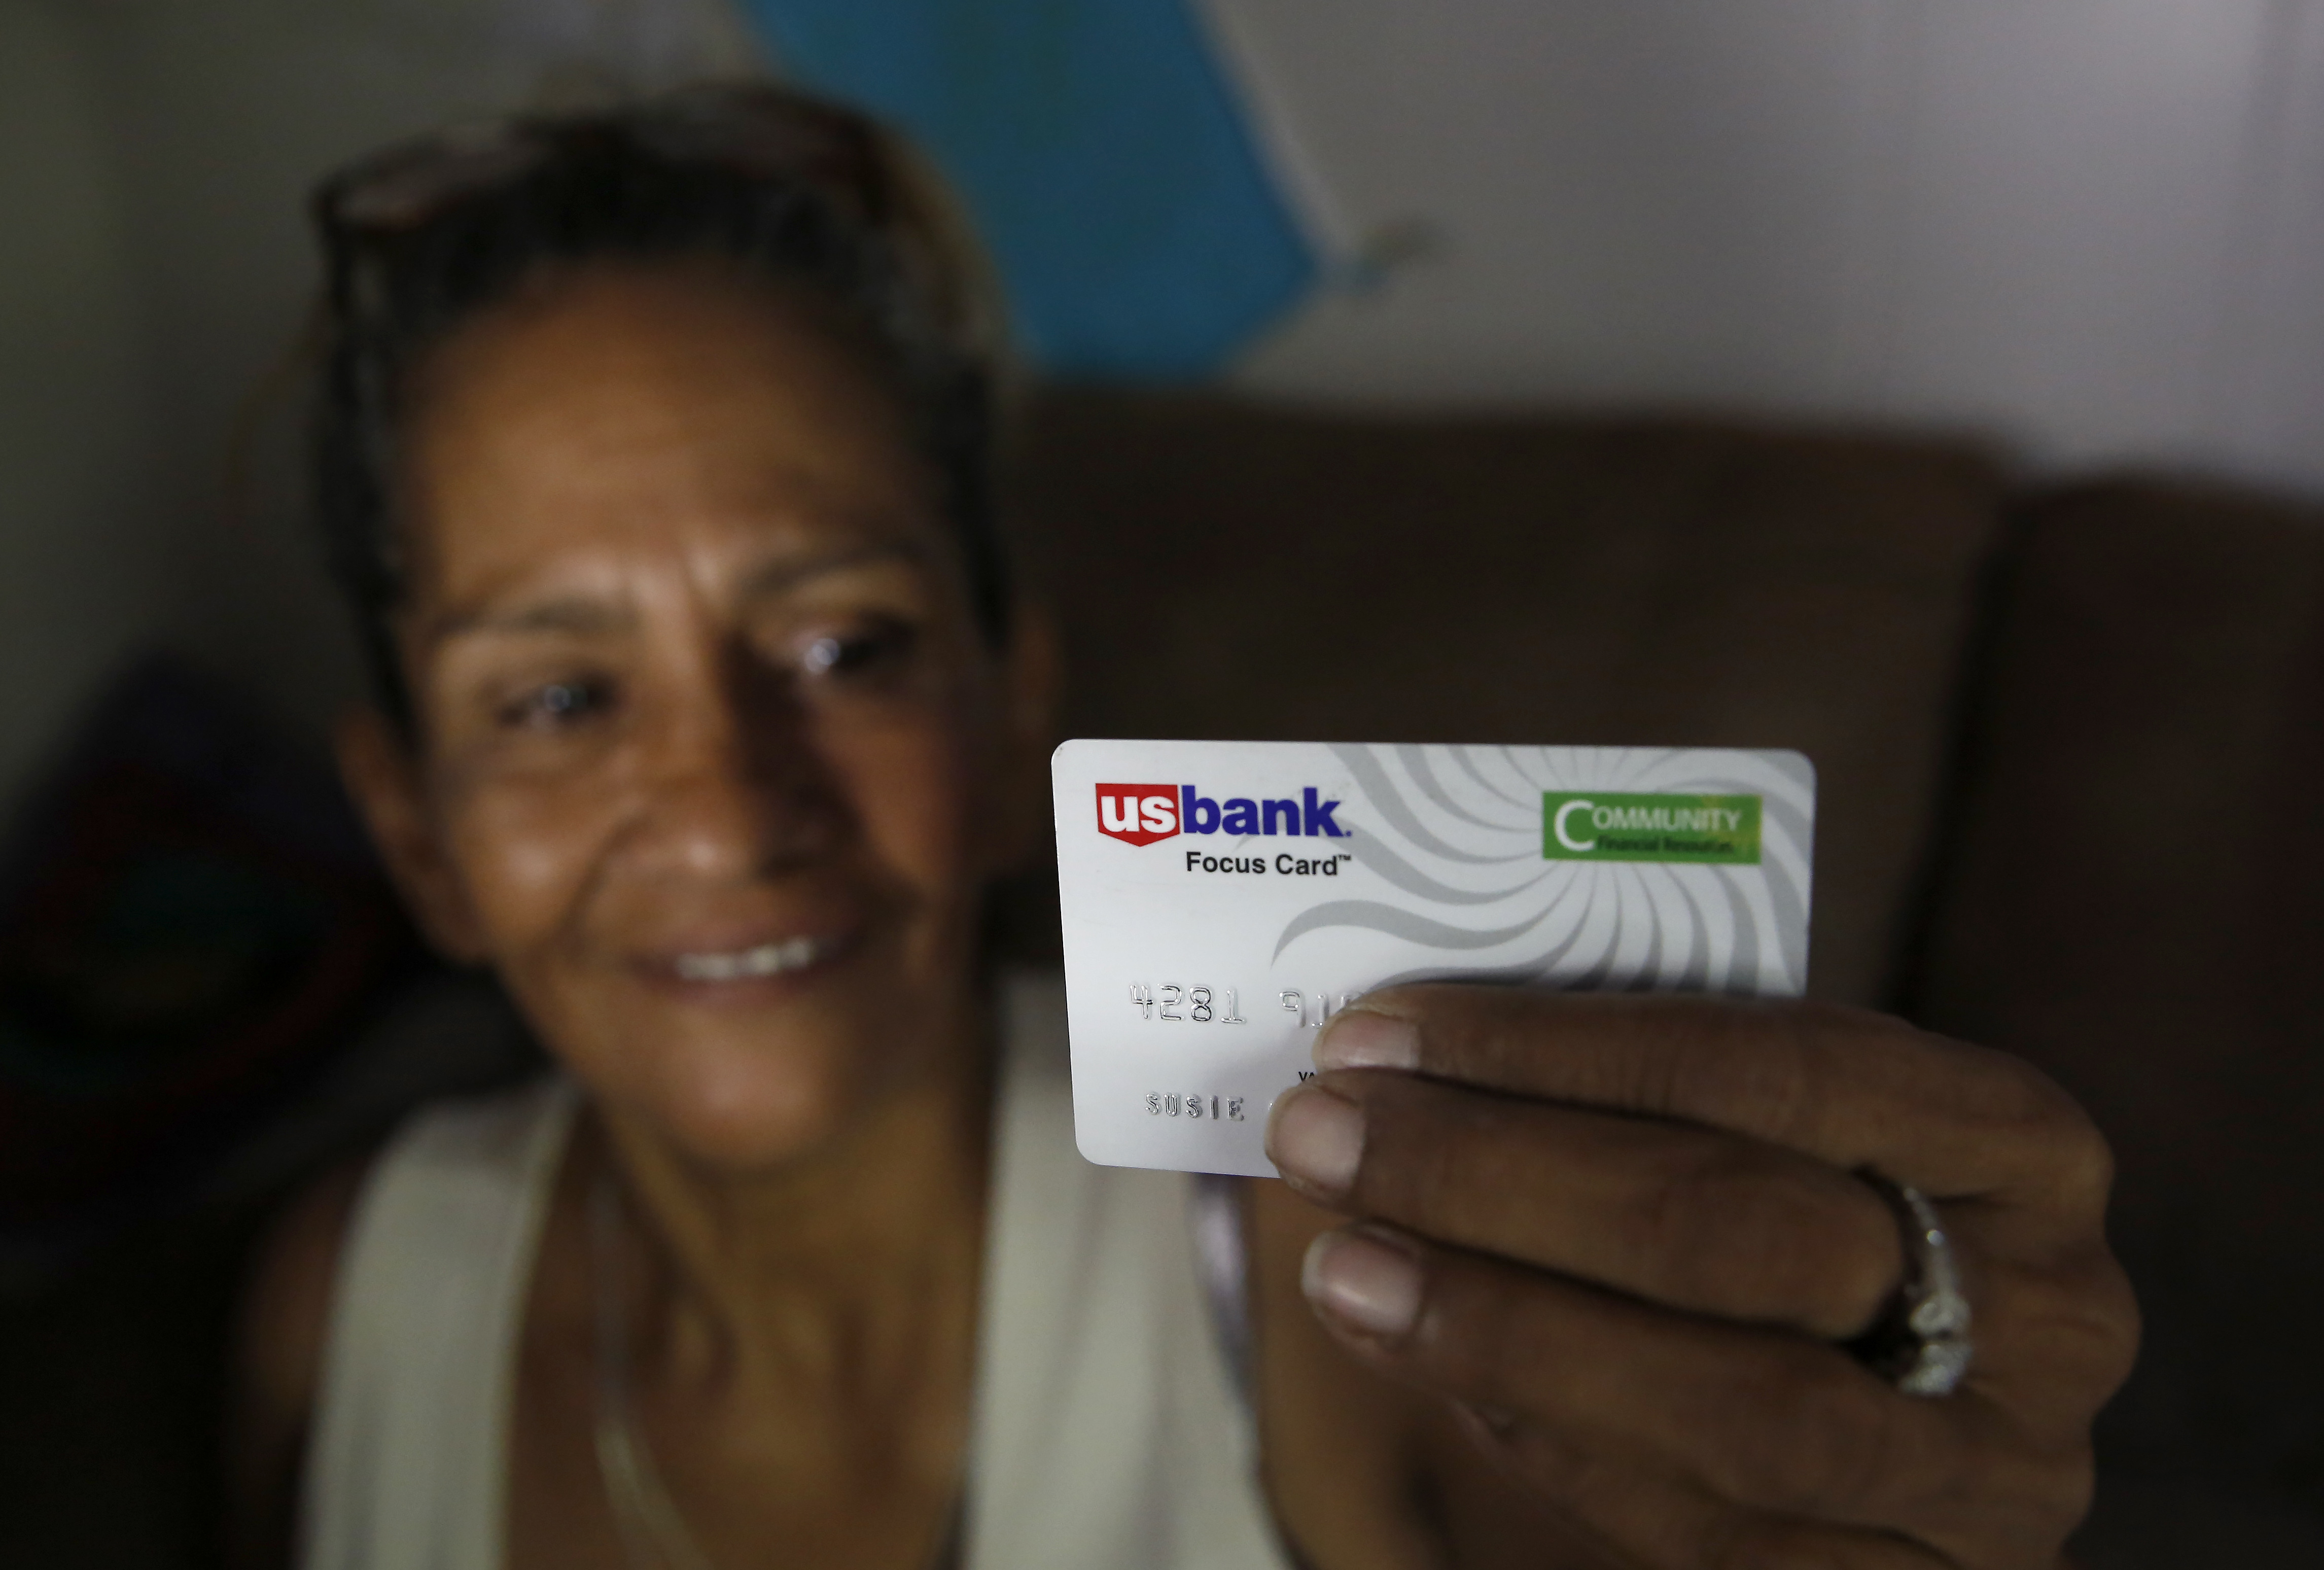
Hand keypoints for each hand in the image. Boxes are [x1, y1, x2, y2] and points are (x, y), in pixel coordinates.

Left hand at [1262, 986, 2136, 1567]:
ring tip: (1343, 1265)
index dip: (1566, 1050)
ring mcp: (1992, 1472)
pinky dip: (1550, 1441)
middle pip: (1750, 1233)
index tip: (1379, 1032)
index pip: (1787, 1067)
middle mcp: (2045, 1312)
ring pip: (1736, 1407)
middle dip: (1506, 1176)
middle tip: (1324, 1131)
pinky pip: (1710, 1533)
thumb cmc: (1801, 1230)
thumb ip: (1648, 1098)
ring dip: (1505, 1326)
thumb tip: (1410, 1053)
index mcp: (2023, 1147)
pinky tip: (1424, 1363)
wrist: (1904, 1427)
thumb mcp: (1775, 1139)